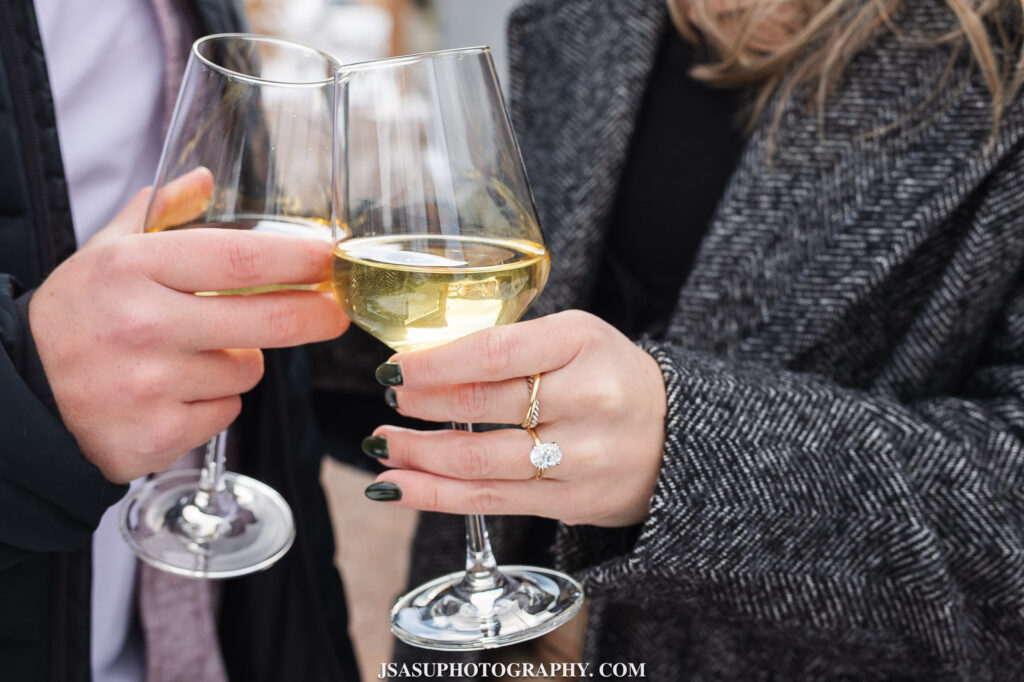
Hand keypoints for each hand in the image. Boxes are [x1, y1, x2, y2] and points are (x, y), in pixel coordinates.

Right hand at [29, 169, 348, 483]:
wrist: (22, 395)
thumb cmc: (76, 318)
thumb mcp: (105, 253)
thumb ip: (158, 214)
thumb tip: (204, 180)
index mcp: (133, 269)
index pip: (239, 259)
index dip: (298, 260)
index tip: (330, 259)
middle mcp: (144, 326)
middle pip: (268, 320)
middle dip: (316, 315)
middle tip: (334, 312)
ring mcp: (152, 385)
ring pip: (248, 370)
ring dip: (236, 362)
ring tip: (187, 357)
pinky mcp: (158, 435)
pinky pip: (227, 411)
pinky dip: (212, 403)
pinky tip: (173, 393)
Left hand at [366, 310, 666, 526]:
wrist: (675, 436)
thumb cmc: (607, 375)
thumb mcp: (574, 337)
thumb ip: (510, 345)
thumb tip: (422, 363)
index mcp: (582, 342)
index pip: (495, 353)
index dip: (434, 364)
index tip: (394, 368)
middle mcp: (588, 399)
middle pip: (484, 406)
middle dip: (422, 404)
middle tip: (388, 398)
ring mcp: (581, 457)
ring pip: (480, 461)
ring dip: (418, 455)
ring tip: (382, 446)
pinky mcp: (570, 502)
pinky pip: (490, 501)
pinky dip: (435, 496)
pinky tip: (398, 487)